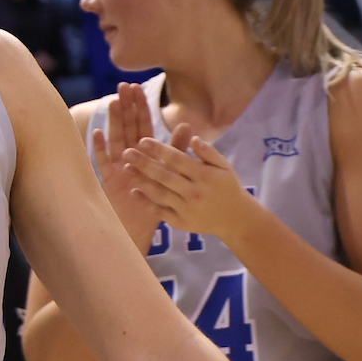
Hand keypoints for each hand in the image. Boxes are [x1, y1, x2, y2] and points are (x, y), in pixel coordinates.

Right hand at [90, 83, 167, 242]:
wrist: (139, 226)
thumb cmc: (155, 200)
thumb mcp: (170, 173)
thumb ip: (177, 149)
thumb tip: (188, 126)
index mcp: (144, 154)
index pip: (142, 125)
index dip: (140, 107)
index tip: (137, 88)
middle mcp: (128, 157)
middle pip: (127, 127)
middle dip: (126, 107)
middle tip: (123, 86)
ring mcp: (117, 167)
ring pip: (116, 139)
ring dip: (114, 121)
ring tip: (114, 102)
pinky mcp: (109, 180)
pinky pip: (104, 161)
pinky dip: (100, 147)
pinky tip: (97, 132)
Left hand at [126, 126, 259, 245]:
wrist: (236, 219)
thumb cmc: (227, 187)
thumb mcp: (224, 167)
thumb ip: (208, 152)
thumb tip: (193, 137)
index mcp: (206, 176)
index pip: (178, 160)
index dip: (159, 150)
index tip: (142, 140)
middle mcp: (195, 192)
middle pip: (165, 176)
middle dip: (144, 164)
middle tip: (126, 152)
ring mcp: (188, 209)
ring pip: (160, 193)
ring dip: (141, 181)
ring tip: (125, 168)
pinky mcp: (182, 223)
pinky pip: (161, 212)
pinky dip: (146, 203)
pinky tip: (134, 191)